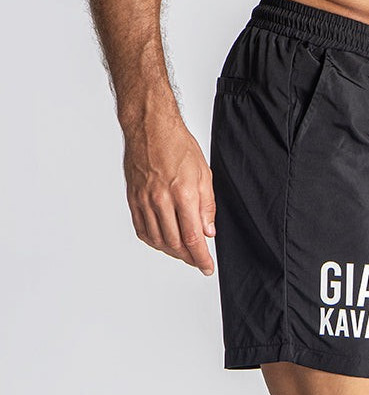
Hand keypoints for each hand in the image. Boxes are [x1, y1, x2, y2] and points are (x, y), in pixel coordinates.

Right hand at [123, 112, 215, 274]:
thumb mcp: (204, 173)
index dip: (201, 258)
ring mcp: (144, 200)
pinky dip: (154, 242)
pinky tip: (164, 242)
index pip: (194, 238)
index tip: (207, 267)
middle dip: (189, 258)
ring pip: (158, 241)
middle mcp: (161, 200)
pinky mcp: (133, 199)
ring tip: (183, 253)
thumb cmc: (177, 144)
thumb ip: (207, 206)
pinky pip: (142, 230)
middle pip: (175, 244)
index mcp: (183, 194)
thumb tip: (209, 232)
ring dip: (172, 252)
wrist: (149, 126)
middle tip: (198, 261)